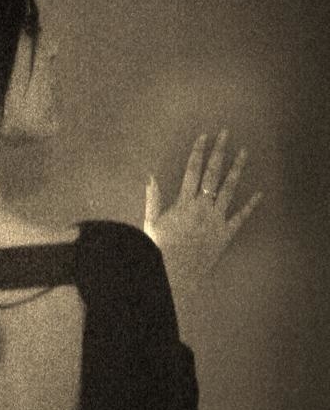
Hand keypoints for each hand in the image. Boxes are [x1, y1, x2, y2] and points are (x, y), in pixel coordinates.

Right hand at [144, 130, 262, 295]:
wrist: (174, 275)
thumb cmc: (158, 250)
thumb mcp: (150, 222)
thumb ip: (153, 198)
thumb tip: (151, 176)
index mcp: (184, 203)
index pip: (192, 170)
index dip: (198, 151)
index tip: (204, 136)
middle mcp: (202, 207)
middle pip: (213, 173)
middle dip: (219, 151)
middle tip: (226, 134)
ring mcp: (216, 220)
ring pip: (229, 189)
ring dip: (236, 170)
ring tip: (244, 152)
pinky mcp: (225, 234)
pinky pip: (240, 217)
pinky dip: (250, 205)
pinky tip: (259, 194)